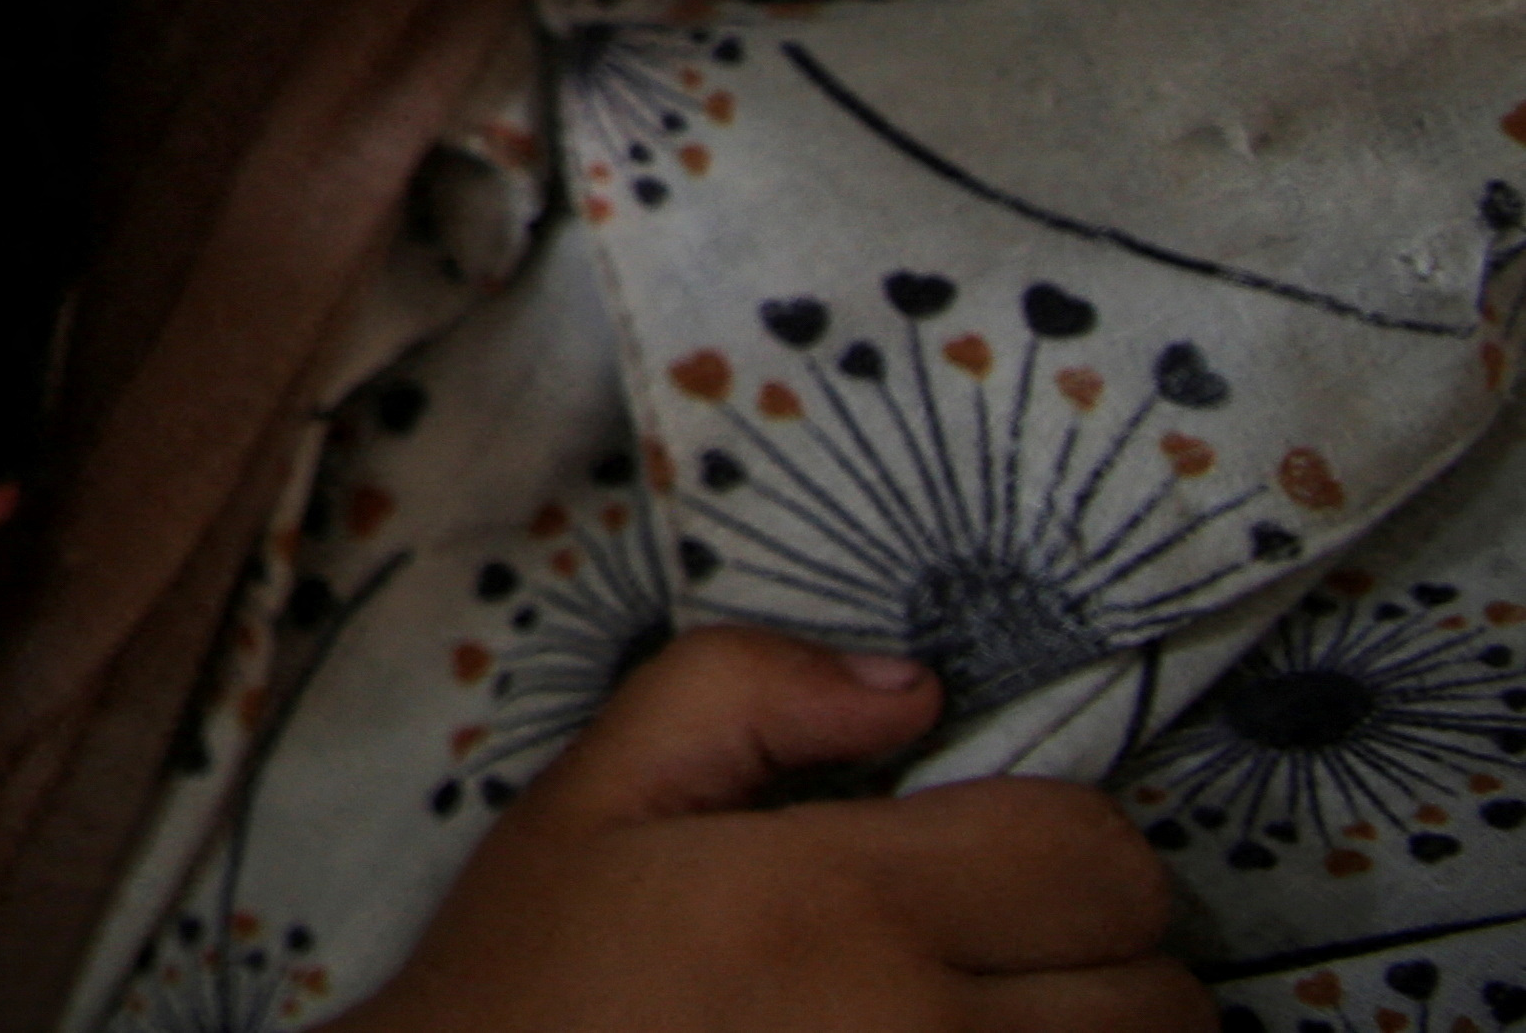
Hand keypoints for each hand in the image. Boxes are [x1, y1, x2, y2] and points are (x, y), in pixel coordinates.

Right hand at [340, 628, 1203, 1032]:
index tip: (986, 861)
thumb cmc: (530, 987)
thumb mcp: (587, 805)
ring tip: (987, 1022)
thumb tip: (911, 687)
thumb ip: (734, 696)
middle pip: (1157, 997)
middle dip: (1094, 960)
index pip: (1095, 861)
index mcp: (838, 908)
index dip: (1059, 847)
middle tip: (995, 957)